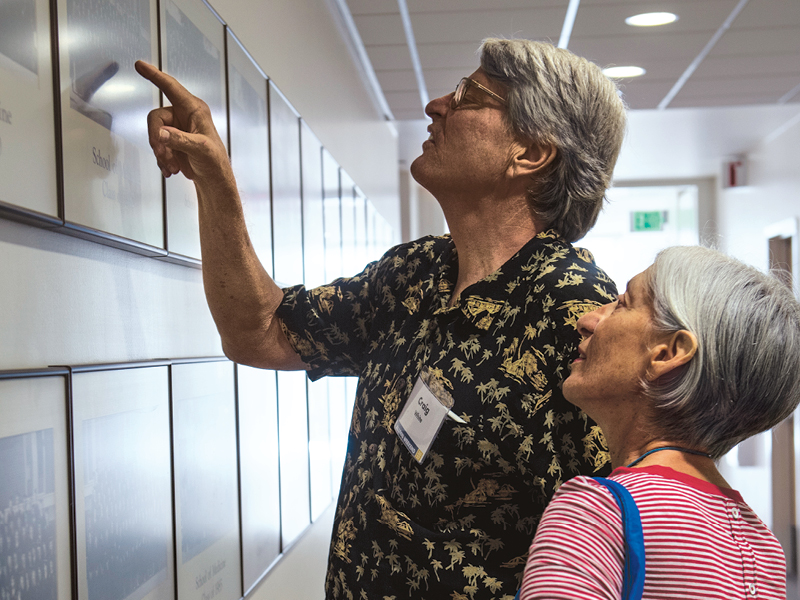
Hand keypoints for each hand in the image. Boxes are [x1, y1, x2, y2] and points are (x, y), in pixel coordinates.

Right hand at [135, 60, 228, 182]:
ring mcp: (176, 128)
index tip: (140, 65)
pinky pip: (157, 145)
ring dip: (161, 153)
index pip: (171, 88)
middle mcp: (184, 115)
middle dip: (157, 139)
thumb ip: (180, 140)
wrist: (213, 180)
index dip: (155, 76)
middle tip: (163, 156)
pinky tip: (170, 170)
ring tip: (173, 167)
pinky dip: (161, 159)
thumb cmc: (215, 162)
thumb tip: (161, 133)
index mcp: (194, 110)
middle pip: (156, 118)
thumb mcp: (201, 149)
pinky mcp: (171, 141)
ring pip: (155, 134)